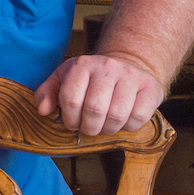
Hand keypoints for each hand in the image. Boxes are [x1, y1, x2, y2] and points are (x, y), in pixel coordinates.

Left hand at [33, 54, 164, 135]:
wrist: (129, 64)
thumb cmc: (92, 78)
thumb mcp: (65, 78)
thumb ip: (48, 92)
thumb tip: (43, 110)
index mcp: (83, 64)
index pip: (70, 99)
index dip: (70, 118)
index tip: (72, 122)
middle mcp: (107, 67)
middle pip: (94, 110)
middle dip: (88, 127)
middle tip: (89, 127)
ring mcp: (131, 77)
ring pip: (116, 116)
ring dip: (108, 129)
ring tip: (104, 125)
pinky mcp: (150, 89)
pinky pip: (138, 118)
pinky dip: (128, 127)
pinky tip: (122, 120)